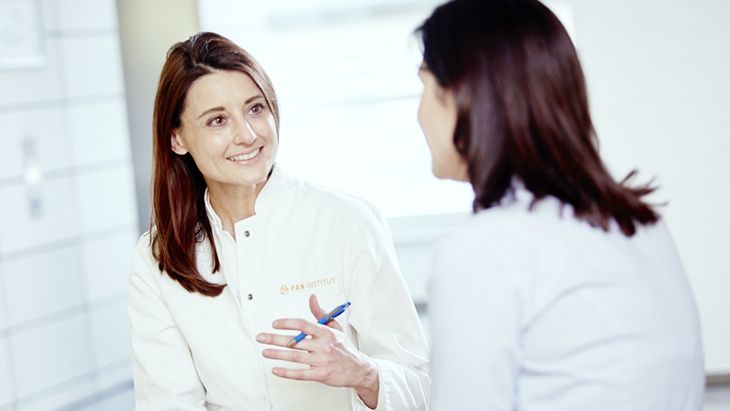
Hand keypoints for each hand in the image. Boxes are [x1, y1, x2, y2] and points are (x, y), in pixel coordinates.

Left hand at [256, 294, 379, 407]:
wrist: (358, 368)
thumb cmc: (344, 347)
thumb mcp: (335, 327)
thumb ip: (321, 313)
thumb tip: (312, 298)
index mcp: (326, 333)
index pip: (303, 324)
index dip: (287, 323)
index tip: (275, 323)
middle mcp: (323, 346)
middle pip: (295, 341)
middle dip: (275, 338)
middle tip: (261, 337)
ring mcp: (321, 361)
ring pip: (295, 357)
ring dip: (277, 354)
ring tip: (265, 352)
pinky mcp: (320, 374)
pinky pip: (300, 374)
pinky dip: (286, 372)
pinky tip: (276, 369)